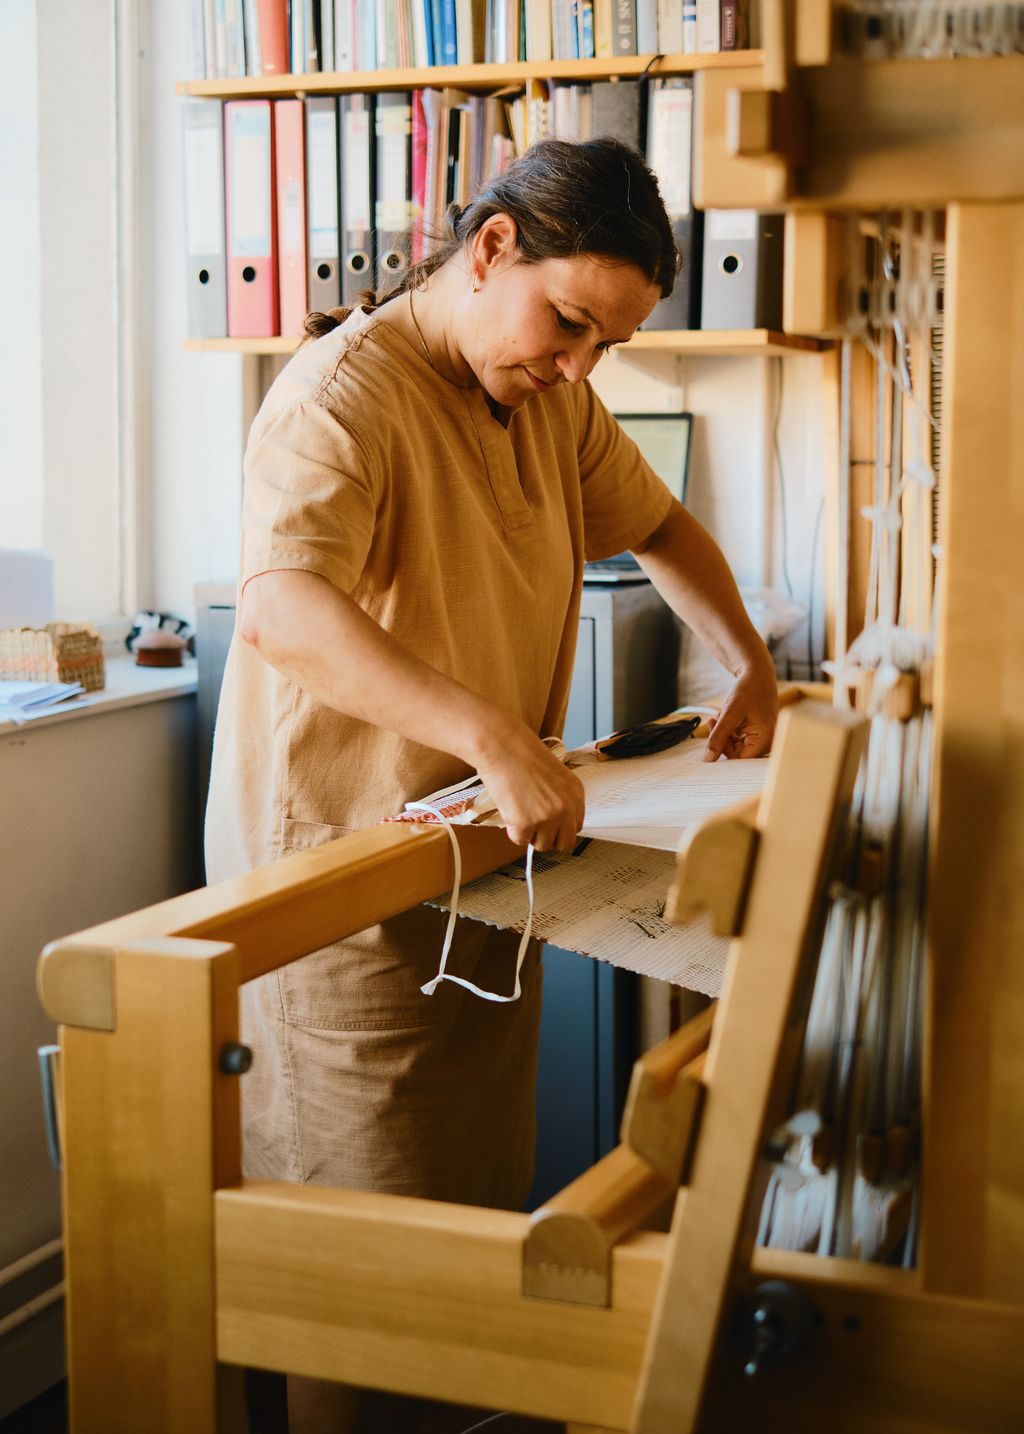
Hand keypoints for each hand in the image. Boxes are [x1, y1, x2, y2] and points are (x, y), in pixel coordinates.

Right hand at [475, 723, 584, 851]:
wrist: (501, 747)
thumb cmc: (521, 754)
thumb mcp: (554, 775)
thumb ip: (558, 798)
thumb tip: (552, 821)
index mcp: (576, 793)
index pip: (576, 827)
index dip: (559, 828)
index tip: (548, 825)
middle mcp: (565, 808)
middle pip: (564, 843)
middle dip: (548, 838)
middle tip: (534, 825)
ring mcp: (547, 818)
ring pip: (541, 845)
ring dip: (529, 834)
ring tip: (519, 810)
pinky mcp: (525, 825)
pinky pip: (519, 840)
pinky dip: (512, 830)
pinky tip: (509, 808)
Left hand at [704, 663, 777, 760]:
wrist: (757, 673)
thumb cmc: (748, 689)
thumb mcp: (729, 713)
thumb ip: (718, 737)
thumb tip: (709, 759)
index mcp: (766, 739)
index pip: (740, 759)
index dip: (723, 749)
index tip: (714, 732)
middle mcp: (768, 742)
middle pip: (738, 753)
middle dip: (723, 738)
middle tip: (714, 721)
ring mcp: (764, 738)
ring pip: (736, 746)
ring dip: (725, 733)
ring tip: (722, 715)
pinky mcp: (758, 734)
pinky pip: (739, 739)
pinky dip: (730, 730)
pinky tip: (727, 716)